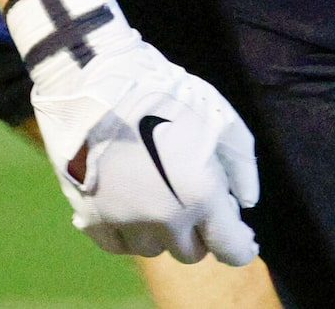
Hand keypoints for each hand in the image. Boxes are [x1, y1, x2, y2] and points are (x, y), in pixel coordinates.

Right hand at [5, 0, 260, 265]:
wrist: (95, 80)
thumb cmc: (164, 93)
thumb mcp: (220, 118)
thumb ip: (241, 168)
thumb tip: (244, 204)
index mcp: (200, 195)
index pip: (230, 248)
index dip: (241, 247)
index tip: (244, 240)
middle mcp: (163, 219)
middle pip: (191, 253)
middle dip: (201, 232)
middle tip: (198, 200)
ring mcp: (124, 221)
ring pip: (154, 249)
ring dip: (165, 231)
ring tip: (162, 195)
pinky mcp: (90, 217)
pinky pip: (119, 245)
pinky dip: (131, 233)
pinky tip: (133, 206)